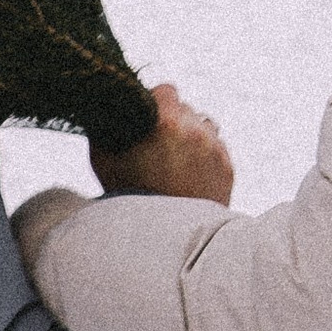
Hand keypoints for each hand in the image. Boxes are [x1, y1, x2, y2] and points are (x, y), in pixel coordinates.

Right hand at [93, 82, 234, 205]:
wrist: (162, 240)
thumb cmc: (128, 198)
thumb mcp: (103, 159)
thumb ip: (106, 127)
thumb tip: (105, 110)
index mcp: (166, 122)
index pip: (166, 90)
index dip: (154, 101)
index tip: (148, 117)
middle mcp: (195, 131)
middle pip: (186, 110)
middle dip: (173, 122)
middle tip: (158, 146)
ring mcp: (215, 150)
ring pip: (204, 127)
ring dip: (192, 137)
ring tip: (175, 162)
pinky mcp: (227, 168)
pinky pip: (216, 149)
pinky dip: (204, 157)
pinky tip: (187, 176)